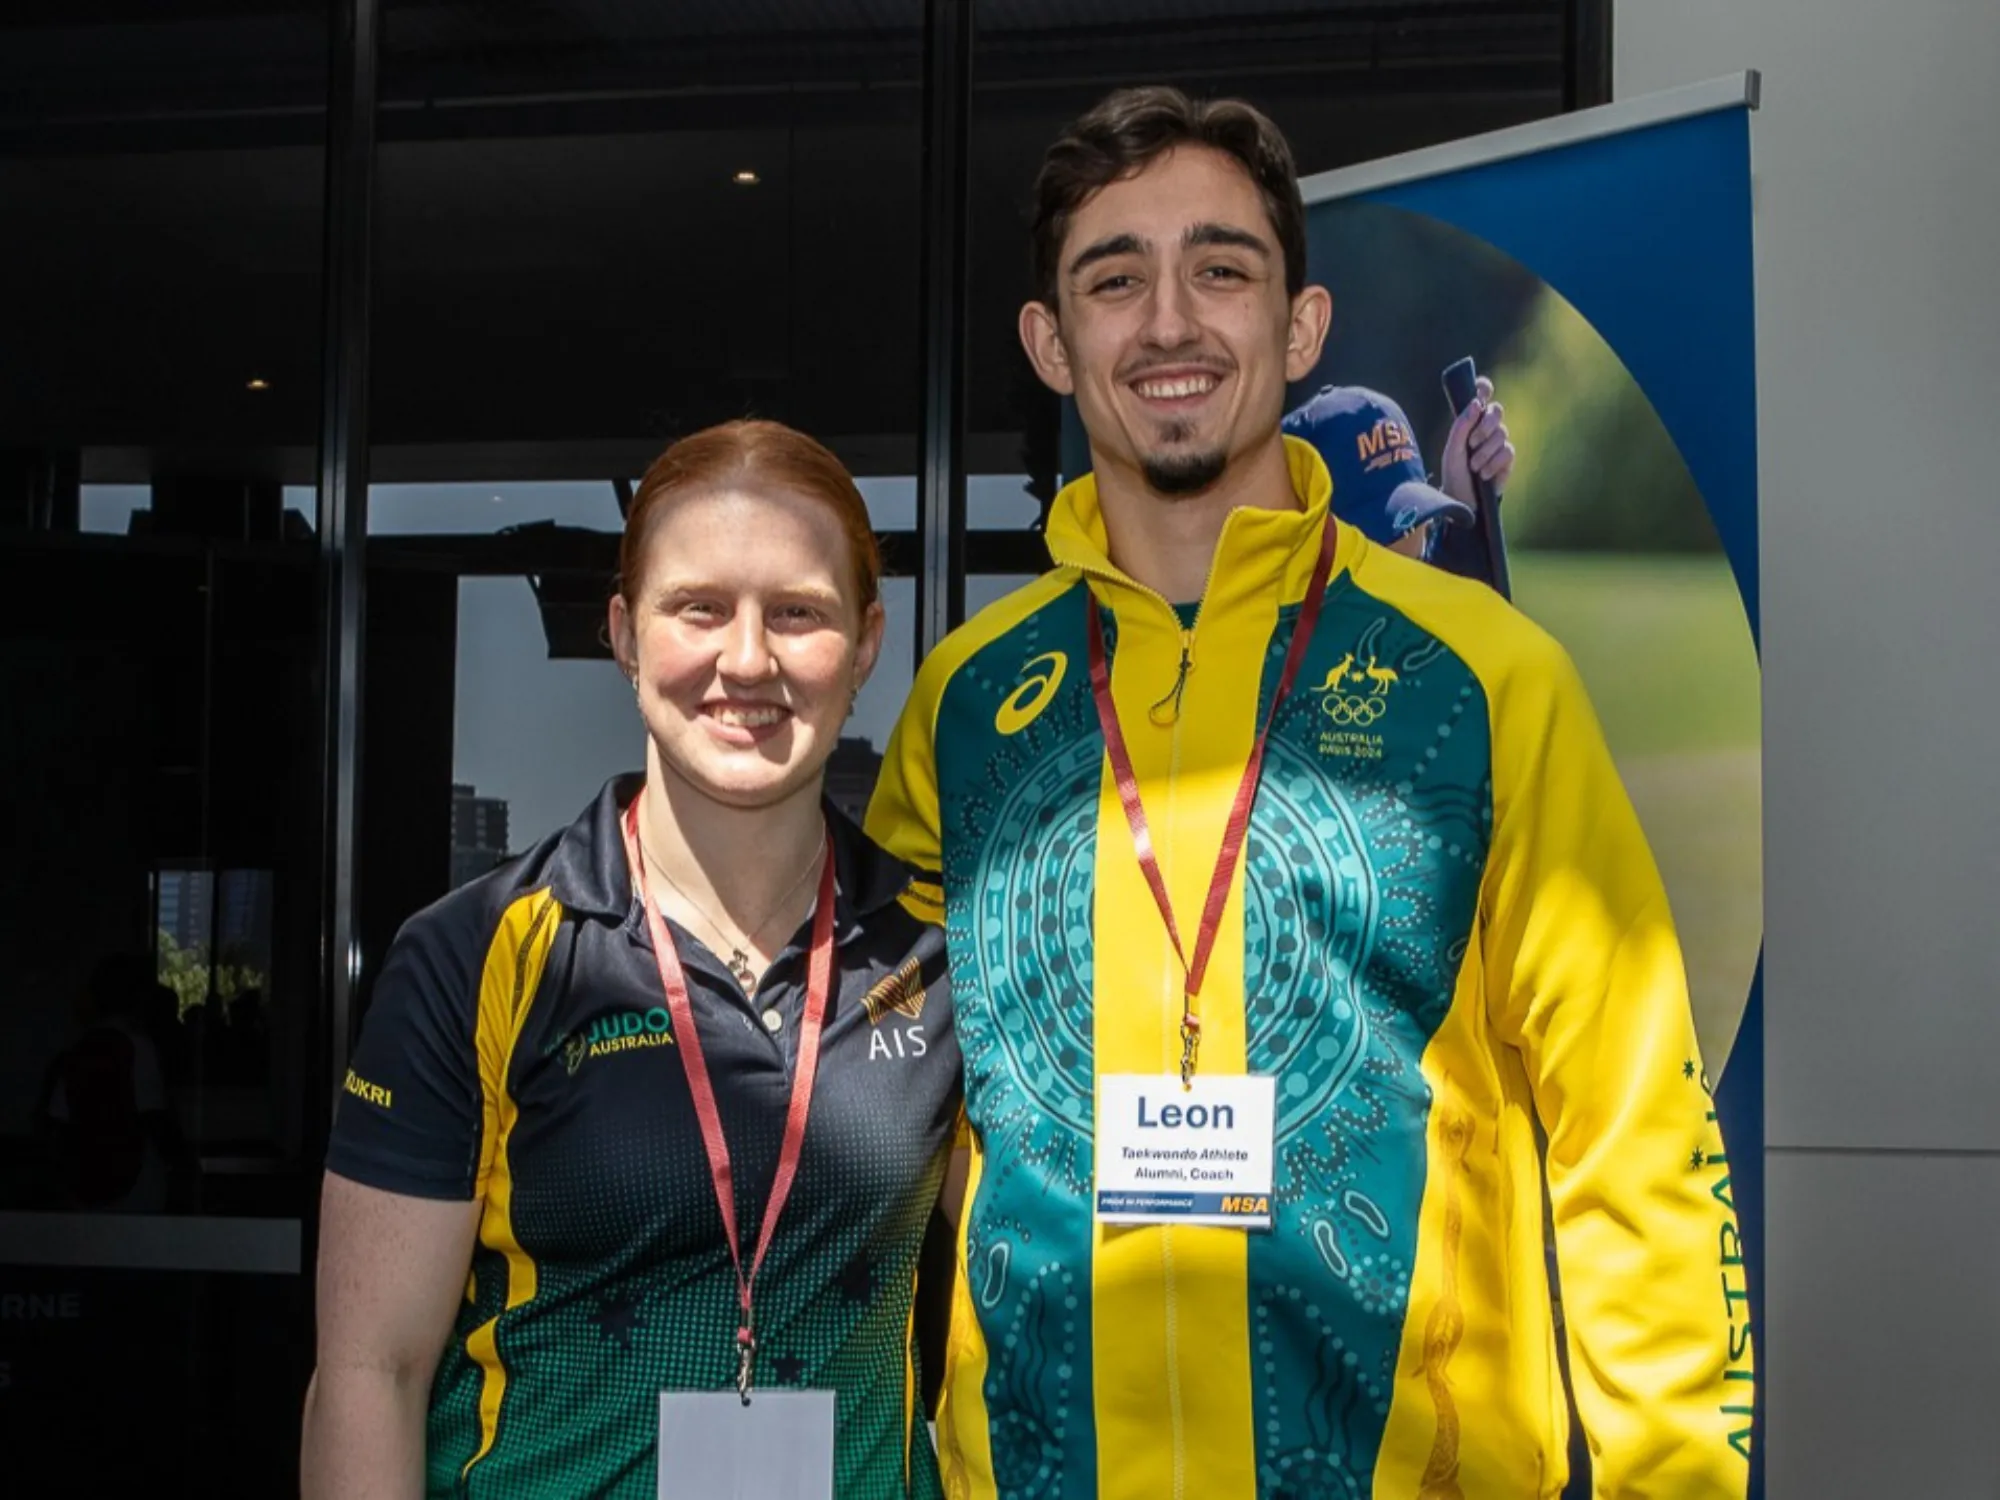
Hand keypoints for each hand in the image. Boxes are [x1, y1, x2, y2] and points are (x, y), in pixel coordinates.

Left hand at [1440, 375, 1515, 509]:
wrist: (1462, 500)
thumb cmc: (1454, 474)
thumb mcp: (1453, 450)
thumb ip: (1461, 426)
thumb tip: (1476, 403)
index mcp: (1471, 421)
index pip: (1481, 397)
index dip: (1483, 388)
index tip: (1482, 389)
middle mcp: (1486, 428)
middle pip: (1497, 411)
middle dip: (1485, 426)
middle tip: (1471, 443)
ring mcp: (1499, 442)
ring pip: (1502, 433)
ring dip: (1485, 452)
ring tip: (1474, 467)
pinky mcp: (1507, 459)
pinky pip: (1507, 451)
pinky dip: (1494, 463)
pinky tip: (1484, 474)